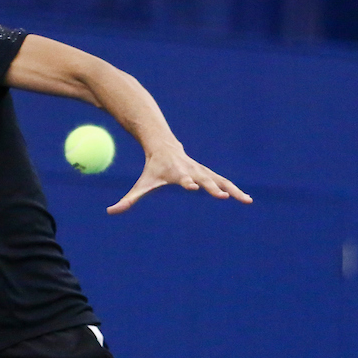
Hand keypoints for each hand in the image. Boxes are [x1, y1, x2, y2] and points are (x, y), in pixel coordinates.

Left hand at [108, 145, 251, 214]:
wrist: (164, 146)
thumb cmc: (153, 168)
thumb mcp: (141, 184)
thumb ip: (128, 199)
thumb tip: (110, 211)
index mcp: (176, 173)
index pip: (183, 179)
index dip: (188, 182)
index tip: (193, 187)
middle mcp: (192, 171)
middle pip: (205, 179)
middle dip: (213, 187)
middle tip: (222, 196)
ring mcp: (203, 171)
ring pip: (221, 180)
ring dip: (233, 190)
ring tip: (247, 200)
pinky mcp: (209, 173)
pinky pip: (224, 181)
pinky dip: (235, 189)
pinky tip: (246, 199)